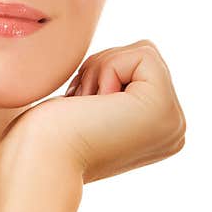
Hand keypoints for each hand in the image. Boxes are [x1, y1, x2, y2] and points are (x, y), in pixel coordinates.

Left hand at [0, 39, 186, 183]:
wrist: (37, 160)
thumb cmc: (46, 134)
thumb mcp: (92, 105)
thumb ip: (118, 86)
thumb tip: (128, 57)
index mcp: (160, 130)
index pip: (141, 65)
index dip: (104, 73)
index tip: (83, 109)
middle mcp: (175, 129)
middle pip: (145, 55)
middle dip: (103, 69)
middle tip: (83, 109)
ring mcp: (174, 122)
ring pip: (144, 52)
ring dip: (102, 70)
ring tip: (87, 110)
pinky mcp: (163, 108)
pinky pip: (142, 54)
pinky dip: (107, 69)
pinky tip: (95, 105)